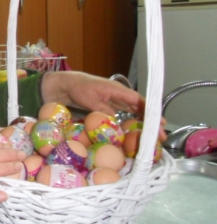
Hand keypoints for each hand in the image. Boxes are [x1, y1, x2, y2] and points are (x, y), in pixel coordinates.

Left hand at [41, 71, 166, 140]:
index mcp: (117, 90)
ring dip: (141, 125)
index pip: (139, 101)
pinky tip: (132, 136)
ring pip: (132, 114)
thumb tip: (116, 124)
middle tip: (160, 137)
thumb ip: (104, 111)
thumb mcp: (90, 99)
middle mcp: (118, 96)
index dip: (151, 112)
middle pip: (139, 109)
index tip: (161, 123)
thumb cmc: (77, 87)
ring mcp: (113, 102)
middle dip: (151, 122)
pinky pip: (121, 117)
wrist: (63, 85)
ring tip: (150, 138)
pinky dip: (128, 125)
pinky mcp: (106, 108)